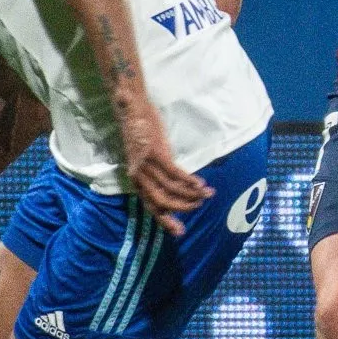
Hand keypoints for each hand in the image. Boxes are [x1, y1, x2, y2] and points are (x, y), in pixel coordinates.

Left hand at [119, 101, 213, 236]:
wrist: (131, 108)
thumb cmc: (139, 130)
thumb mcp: (142, 156)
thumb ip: (151, 172)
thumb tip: (169, 185)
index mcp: (135, 178)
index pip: (150, 205)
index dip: (165, 219)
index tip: (179, 230)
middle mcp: (139, 175)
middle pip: (162, 201)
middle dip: (182, 208)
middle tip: (199, 207)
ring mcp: (147, 165)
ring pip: (171, 189)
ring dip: (191, 194)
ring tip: (206, 195)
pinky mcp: (156, 153)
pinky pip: (175, 174)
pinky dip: (190, 181)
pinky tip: (201, 184)